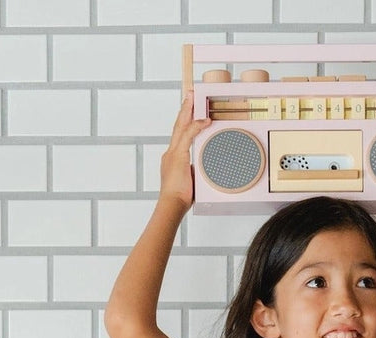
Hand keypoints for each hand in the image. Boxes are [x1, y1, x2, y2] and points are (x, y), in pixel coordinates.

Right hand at [159, 92, 210, 208]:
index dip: (183, 122)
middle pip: (177, 126)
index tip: (188, 110)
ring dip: (188, 110)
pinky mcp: (178, 156)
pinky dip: (197, 126)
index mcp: (172, 159)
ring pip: (181, 126)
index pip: (178, 136)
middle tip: (190, 94)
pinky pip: (189, 136)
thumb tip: (199, 173)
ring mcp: (173, 154)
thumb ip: (193, 174)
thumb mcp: (189, 183)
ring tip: (194, 97)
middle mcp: (170, 153)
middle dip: (184, 109)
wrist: (171, 205)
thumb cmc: (179, 200)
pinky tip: (206, 120)